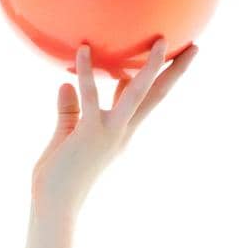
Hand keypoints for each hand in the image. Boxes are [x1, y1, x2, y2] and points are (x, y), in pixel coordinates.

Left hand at [31, 36, 198, 219]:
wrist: (54, 205)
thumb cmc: (57, 178)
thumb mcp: (64, 139)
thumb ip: (68, 112)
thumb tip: (65, 84)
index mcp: (120, 135)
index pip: (142, 101)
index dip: (152, 77)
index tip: (164, 57)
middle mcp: (122, 133)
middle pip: (157, 96)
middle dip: (176, 72)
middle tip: (194, 48)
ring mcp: (110, 133)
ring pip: (138, 94)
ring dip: (152, 67)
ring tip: (163, 42)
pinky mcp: (90, 133)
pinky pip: (90, 95)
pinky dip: (87, 71)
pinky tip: (84, 49)